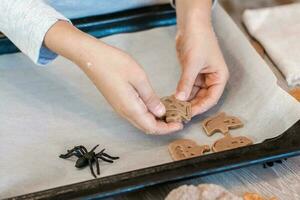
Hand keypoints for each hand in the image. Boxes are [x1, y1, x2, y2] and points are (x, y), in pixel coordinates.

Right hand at [79, 43, 183, 133]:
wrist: (91, 58)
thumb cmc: (114, 63)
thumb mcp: (138, 78)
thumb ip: (150, 97)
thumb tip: (161, 112)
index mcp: (131, 108)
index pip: (152, 127)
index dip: (167, 128)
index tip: (180, 124)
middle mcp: (124, 112)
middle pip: (146, 127)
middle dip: (163, 127)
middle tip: (177, 119)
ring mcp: (120, 107)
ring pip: (140, 121)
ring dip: (155, 121)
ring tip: (169, 113)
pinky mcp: (118, 102)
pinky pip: (135, 114)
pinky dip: (147, 114)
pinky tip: (154, 105)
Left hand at [175, 0, 228, 115]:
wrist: (191, 25)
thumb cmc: (199, 40)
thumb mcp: (193, 63)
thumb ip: (186, 82)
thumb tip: (180, 99)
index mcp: (219, 77)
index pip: (211, 98)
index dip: (200, 107)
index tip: (188, 114)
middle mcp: (211, 79)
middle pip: (202, 98)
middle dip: (191, 106)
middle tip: (179, 114)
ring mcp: (201, 77)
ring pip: (193, 94)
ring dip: (184, 101)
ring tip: (174, 109)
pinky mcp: (191, 74)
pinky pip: (187, 88)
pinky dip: (181, 93)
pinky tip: (173, 100)